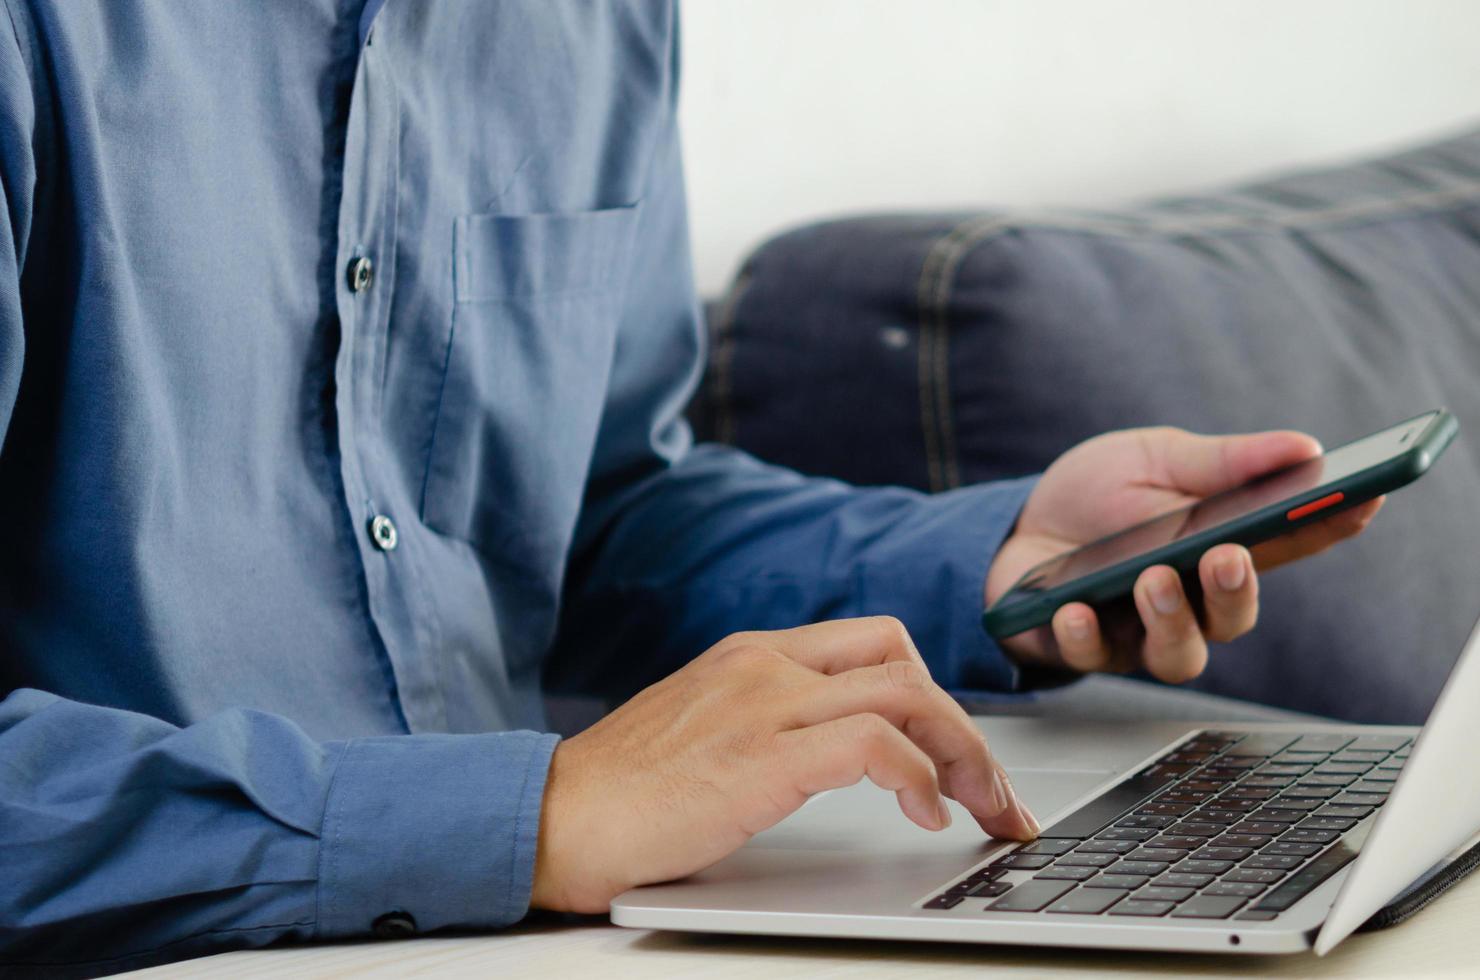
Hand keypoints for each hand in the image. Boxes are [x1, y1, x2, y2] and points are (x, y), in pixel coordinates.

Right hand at [530, 617, 1039, 912]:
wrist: (551, 818)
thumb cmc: (623, 792)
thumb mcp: (708, 734)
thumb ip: (770, 725)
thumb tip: (844, 756)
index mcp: (754, 656)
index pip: (874, 644)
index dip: (934, 697)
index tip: (962, 760)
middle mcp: (765, 665)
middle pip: (903, 661)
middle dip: (966, 728)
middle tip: (994, 794)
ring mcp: (762, 703)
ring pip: (906, 695)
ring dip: (965, 754)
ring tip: (982, 808)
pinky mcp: (759, 756)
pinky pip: (874, 745)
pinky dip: (918, 775)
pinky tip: (924, 811)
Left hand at [986, 427, 1383, 681]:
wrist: (1010, 527)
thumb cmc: (1093, 497)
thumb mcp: (1155, 459)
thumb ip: (1222, 462)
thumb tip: (1304, 447)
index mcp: (1219, 546)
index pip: (1290, 543)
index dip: (1331, 526)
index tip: (1364, 502)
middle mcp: (1190, 600)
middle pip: (1236, 616)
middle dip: (1238, 590)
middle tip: (1226, 555)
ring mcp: (1138, 631)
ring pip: (1179, 654)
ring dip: (1171, 619)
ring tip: (1151, 578)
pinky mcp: (1083, 648)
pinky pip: (1093, 656)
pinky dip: (1085, 633)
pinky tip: (1074, 608)